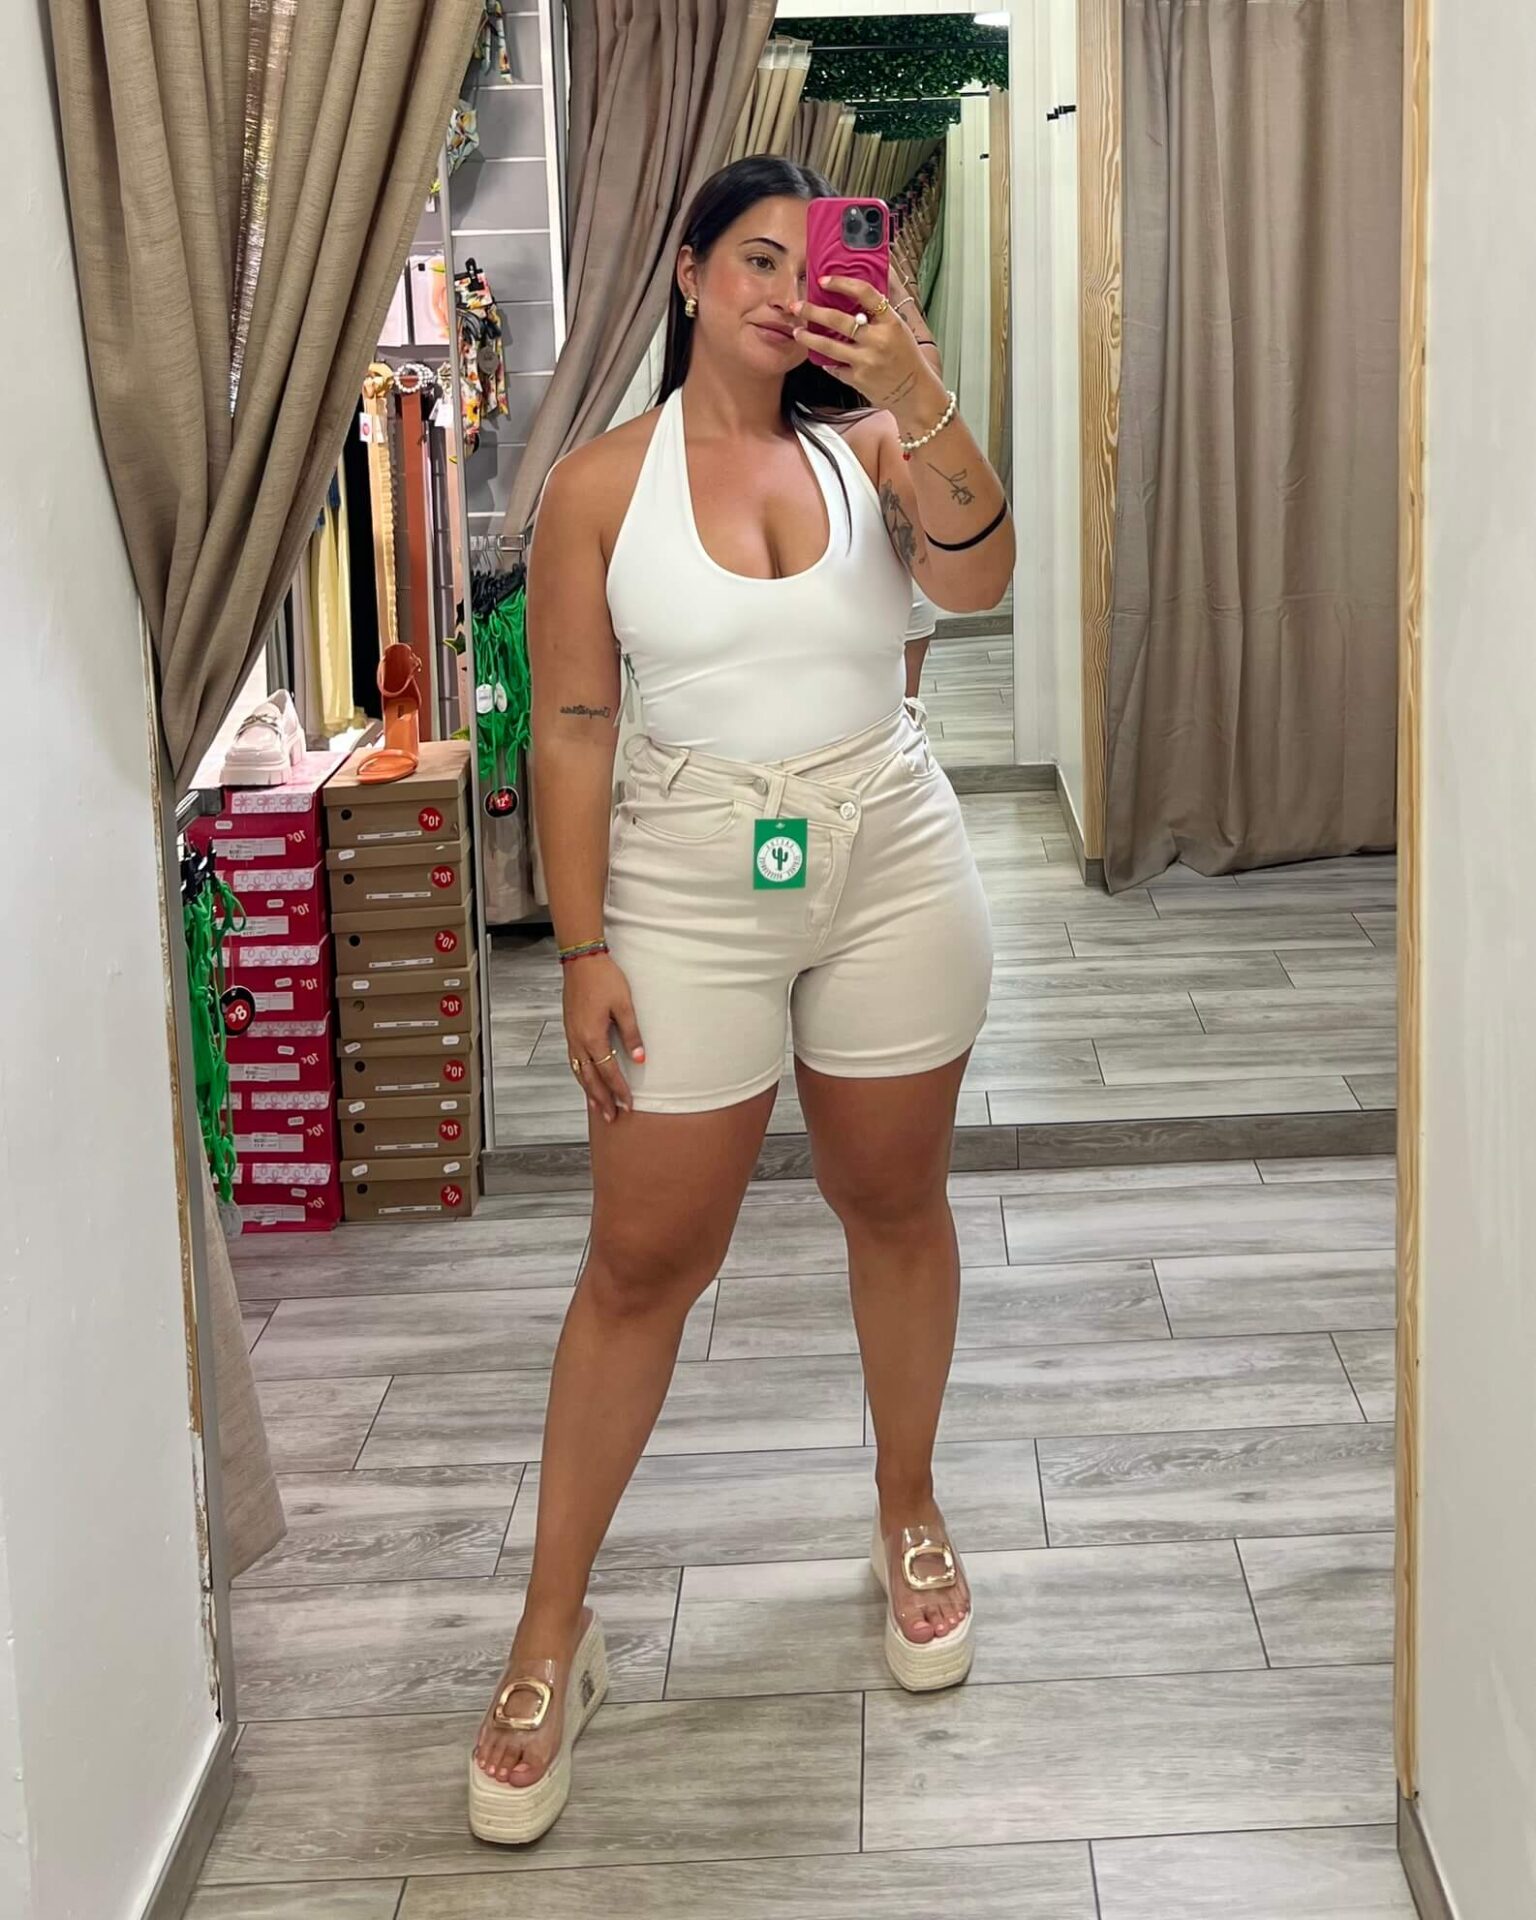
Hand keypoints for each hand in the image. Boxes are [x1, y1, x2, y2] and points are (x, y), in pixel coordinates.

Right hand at [564, 953, 643, 1122]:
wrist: (581, 961)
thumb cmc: (603, 978)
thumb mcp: (624, 1005)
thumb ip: (631, 1034)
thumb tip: (640, 1058)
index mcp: (593, 1037)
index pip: (608, 1072)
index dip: (619, 1090)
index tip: (628, 1104)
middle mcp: (578, 1040)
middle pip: (590, 1078)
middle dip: (602, 1099)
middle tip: (612, 1117)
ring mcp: (571, 1036)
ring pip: (578, 1072)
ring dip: (589, 1091)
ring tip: (598, 1107)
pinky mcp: (569, 1029)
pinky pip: (573, 1060)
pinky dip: (580, 1075)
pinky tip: (585, 1079)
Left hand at [794, 276, 945, 426]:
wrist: (915, 393)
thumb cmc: (908, 358)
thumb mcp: (901, 329)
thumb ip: (881, 312)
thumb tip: (860, 289)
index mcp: (891, 322)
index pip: (865, 293)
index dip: (842, 283)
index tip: (824, 280)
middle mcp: (878, 340)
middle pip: (838, 320)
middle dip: (813, 311)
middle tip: (797, 306)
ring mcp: (866, 361)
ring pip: (829, 345)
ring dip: (808, 337)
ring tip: (797, 331)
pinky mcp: (858, 379)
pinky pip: (834, 367)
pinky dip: (826, 361)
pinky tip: (819, 356)